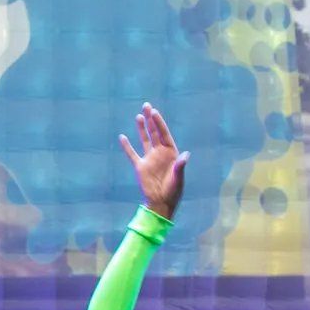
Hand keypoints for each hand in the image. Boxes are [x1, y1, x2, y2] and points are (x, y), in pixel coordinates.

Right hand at [118, 103, 186, 220]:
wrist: (161, 203)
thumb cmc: (173, 192)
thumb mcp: (178, 178)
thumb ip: (180, 166)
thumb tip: (186, 155)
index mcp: (171, 153)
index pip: (164, 134)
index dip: (159, 123)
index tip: (154, 112)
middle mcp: (160, 153)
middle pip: (155, 133)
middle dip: (151, 120)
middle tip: (147, 106)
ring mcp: (149, 159)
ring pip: (145, 140)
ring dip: (142, 128)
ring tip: (138, 116)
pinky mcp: (140, 166)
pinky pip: (132, 154)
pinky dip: (127, 146)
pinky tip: (122, 137)